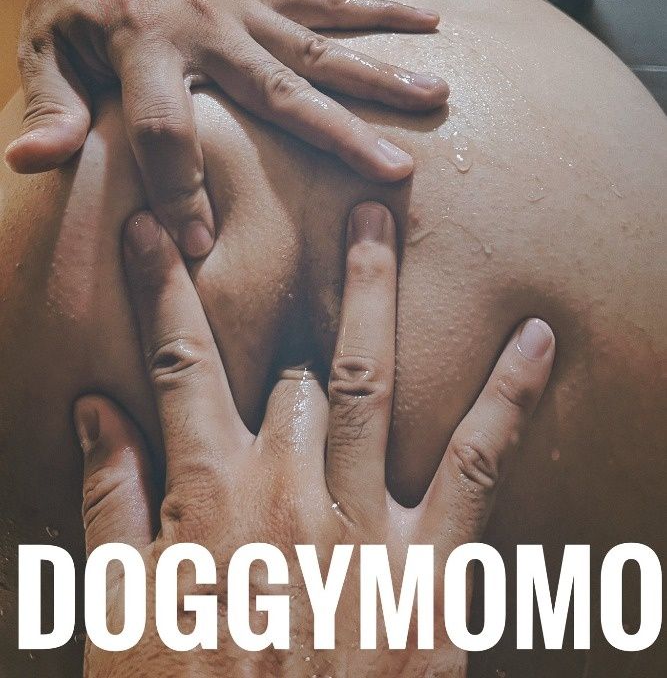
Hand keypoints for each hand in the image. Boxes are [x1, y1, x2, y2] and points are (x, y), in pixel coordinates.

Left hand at [4, 0, 446, 258]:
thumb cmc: (63, 2)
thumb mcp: (39, 53)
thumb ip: (50, 107)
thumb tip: (29, 162)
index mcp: (143, 48)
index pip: (163, 131)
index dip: (179, 190)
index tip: (202, 245)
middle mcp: (203, 27)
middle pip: (277, 89)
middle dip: (337, 133)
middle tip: (395, 171)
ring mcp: (238, 6)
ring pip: (318, 45)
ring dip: (379, 72)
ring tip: (436, 95)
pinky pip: (323, 1)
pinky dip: (376, 10)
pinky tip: (429, 21)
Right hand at [74, 202, 555, 673]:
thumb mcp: (120, 623)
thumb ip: (110, 507)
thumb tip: (97, 413)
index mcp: (211, 502)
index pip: (180, 364)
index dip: (164, 290)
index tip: (156, 229)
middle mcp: (288, 494)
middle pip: (288, 366)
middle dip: (299, 289)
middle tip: (323, 218)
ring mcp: (365, 526)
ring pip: (369, 378)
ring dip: (374, 292)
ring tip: (383, 218)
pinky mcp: (433, 570)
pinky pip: (478, 463)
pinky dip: (511, 395)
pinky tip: (537, 339)